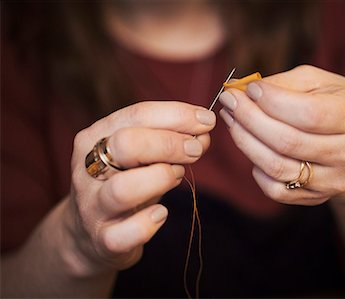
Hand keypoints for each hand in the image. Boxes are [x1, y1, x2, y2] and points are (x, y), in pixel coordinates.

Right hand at [62, 101, 214, 275]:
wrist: (91, 234)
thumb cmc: (124, 184)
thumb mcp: (142, 156)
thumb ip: (171, 141)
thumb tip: (203, 134)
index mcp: (95, 138)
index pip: (137, 115)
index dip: (177, 115)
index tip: (207, 119)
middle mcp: (87, 169)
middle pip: (126, 144)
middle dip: (170, 144)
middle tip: (195, 150)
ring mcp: (92, 206)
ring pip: (124, 188)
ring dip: (161, 178)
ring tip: (176, 176)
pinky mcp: (102, 239)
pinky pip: (127, 232)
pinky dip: (151, 222)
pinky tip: (161, 213)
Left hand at [219, 65, 344, 204]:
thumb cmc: (337, 103)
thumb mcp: (320, 81)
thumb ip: (284, 84)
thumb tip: (245, 91)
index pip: (308, 114)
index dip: (272, 101)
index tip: (249, 88)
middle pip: (286, 141)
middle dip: (248, 118)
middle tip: (230, 101)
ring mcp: (335, 181)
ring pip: (277, 167)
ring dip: (245, 141)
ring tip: (232, 120)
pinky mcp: (318, 197)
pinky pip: (276, 190)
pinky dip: (256, 169)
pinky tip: (253, 148)